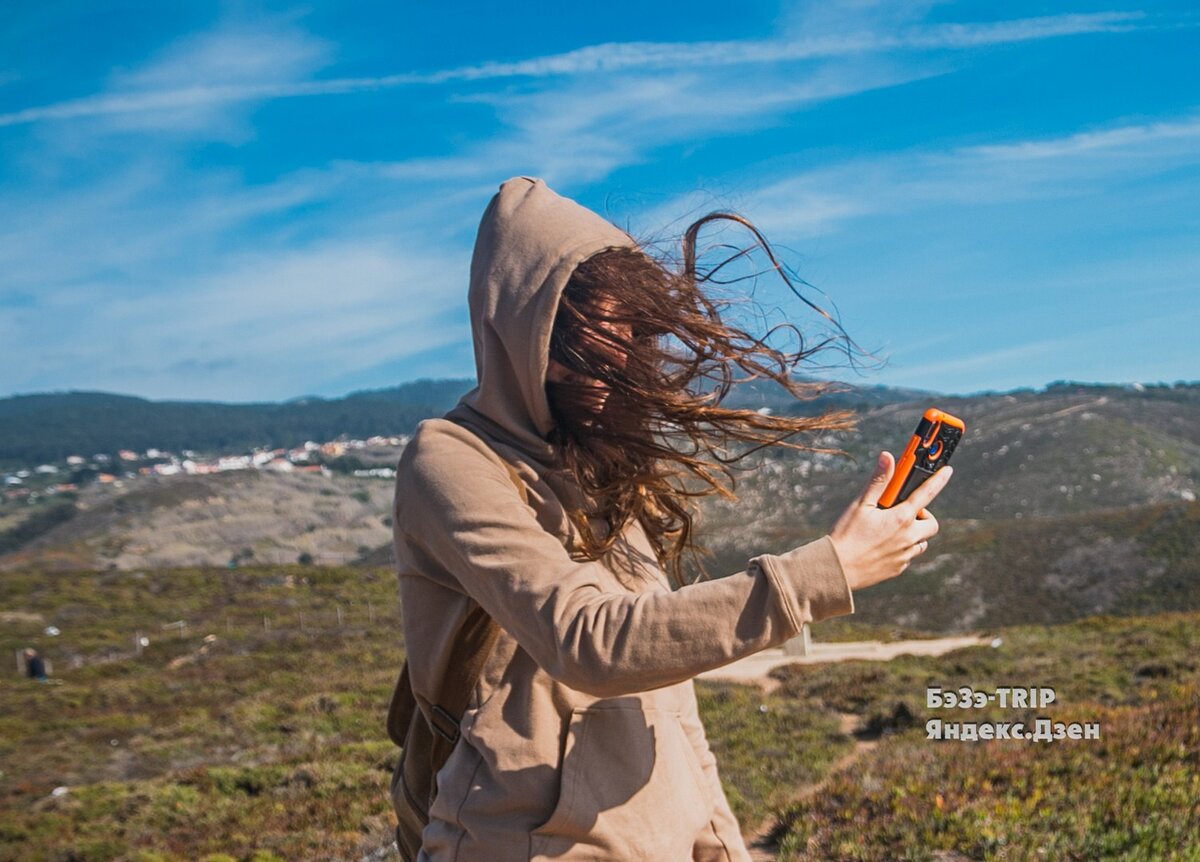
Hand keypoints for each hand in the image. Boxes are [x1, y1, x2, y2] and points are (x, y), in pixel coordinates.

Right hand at [827, 451, 952, 591]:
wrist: (837, 569)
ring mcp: (905, 555)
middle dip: (924, 516)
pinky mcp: (898, 568)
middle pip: (932, 524)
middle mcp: (908, 537)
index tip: (947, 471)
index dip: (939, 480)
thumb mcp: (860, 504)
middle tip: (905, 512)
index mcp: (901, 518)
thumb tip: (887, 457)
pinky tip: (882, 546)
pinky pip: (908, 556)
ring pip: (921, 542)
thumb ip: (878, 481)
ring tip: (891, 530)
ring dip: (913, 533)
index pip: (926, 494)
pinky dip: (902, 548)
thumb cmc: (846, 534)